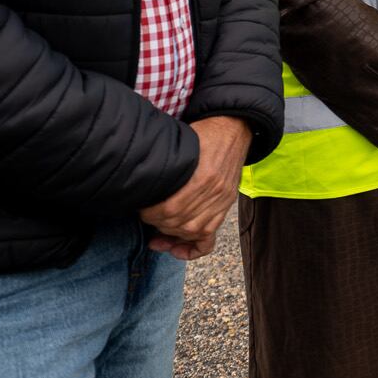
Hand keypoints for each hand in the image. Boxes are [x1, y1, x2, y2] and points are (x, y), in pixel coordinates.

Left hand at [140, 116, 252, 259]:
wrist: (234, 127)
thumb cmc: (204, 132)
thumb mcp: (182, 142)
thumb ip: (167, 167)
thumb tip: (142, 187)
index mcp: (202, 177)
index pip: (169, 210)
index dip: (150, 213)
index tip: (142, 206)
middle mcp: (214, 193)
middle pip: (178, 224)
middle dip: (157, 223)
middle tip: (147, 215)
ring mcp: (221, 202)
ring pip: (192, 233)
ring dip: (171, 235)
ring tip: (157, 228)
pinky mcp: (225, 207)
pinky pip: (209, 240)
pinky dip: (192, 250)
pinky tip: (176, 249)